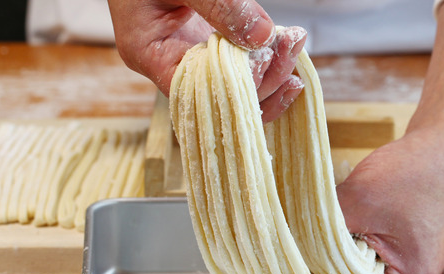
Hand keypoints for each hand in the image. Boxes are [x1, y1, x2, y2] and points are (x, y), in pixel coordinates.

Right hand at [107, 0, 305, 121]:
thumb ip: (217, 4)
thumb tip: (262, 36)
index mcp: (148, 53)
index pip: (197, 91)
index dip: (236, 86)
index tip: (267, 60)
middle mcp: (169, 64)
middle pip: (222, 93)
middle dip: (263, 76)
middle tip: (292, 45)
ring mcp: (189, 56)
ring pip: (235, 85)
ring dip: (270, 70)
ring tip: (295, 45)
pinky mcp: (206, 46)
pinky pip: (237, 66)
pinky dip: (263, 61)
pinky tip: (286, 51)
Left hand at [286, 129, 443, 273]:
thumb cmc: (416, 174)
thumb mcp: (361, 200)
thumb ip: (322, 230)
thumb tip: (284, 245)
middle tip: (282, 272)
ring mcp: (399, 270)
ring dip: (323, 273)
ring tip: (294, 255)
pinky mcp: (392, 252)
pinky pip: (356, 267)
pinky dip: (333, 257)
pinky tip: (313, 239)